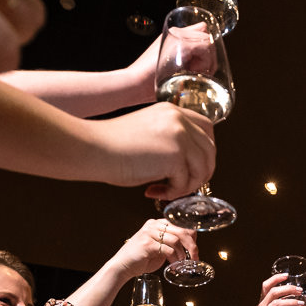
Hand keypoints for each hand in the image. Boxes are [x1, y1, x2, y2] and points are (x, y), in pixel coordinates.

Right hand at [93, 103, 215, 197]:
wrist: (95, 148)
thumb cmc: (113, 146)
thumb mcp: (150, 133)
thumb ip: (172, 140)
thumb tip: (190, 165)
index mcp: (173, 111)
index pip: (206, 129)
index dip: (205, 152)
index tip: (193, 167)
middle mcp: (180, 120)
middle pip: (209, 151)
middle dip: (200, 173)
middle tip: (182, 185)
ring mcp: (180, 137)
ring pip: (201, 170)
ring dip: (185, 186)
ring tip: (164, 190)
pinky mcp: (175, 156)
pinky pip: (185, 183)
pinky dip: (171, 193)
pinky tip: (152, 190)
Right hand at [113, 217, 196, 278]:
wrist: (123, 266)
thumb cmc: (141, 258)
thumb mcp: (159, 247)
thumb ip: (171, 244)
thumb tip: (190, 246)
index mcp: (157, 224)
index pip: (181, 225)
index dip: (192, 237)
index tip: (195, 249)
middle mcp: (153, 225)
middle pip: (181, 231)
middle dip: (192, 246)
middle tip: (195, 257)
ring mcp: (149, 233)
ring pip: (176, 240)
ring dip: (182, 254)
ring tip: (182, 262)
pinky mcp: (147, 243)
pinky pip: (168, 249)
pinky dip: (174, 258)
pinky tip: (174, 264)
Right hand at [248, 272, 305, 305]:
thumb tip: (300, 304)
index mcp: (262, 304)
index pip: (266, 286)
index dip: (275, 279)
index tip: (287, 275)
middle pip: (273, 293)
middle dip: (288, 289)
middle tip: (300, 290)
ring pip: (276, 305)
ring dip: (291, 303)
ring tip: (302, 304)